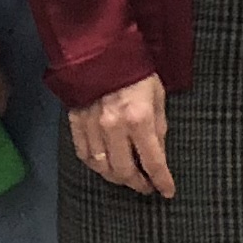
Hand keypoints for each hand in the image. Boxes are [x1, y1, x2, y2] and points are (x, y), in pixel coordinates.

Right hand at [72, 78, 172, 197]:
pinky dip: (95, 166)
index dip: (162, 181)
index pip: (153, 161)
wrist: (103, 51)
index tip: (167, 192)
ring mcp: (92, 126)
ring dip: (116, 178)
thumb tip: (159, 155)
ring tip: (127, 178)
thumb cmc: (137, 72)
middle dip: (138, 184)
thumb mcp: (158, 96)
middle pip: (124, 171)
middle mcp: (114, 127)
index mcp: (139, 119)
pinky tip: (105, 166)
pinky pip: (84, 155)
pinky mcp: (76, 123)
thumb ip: (159, 128)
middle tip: (146, 187)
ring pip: (102, 167)